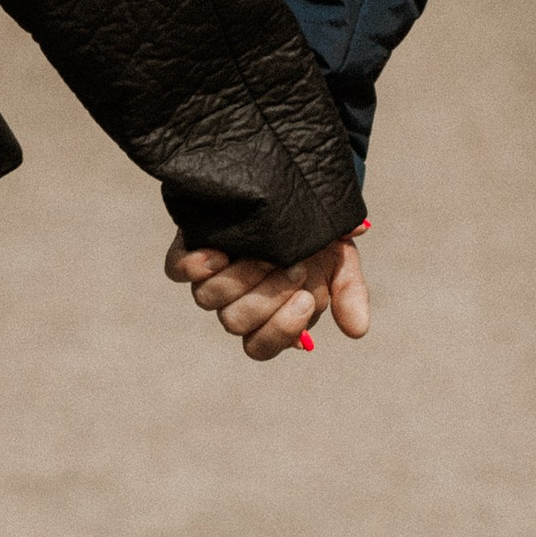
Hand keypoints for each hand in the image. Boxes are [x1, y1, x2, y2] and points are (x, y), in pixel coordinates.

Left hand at [166, 225, 370, 363]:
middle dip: (267, 297)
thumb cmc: (316, 234)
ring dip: (238, 280)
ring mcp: (212, 278)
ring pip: (208, 299)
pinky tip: (217, 254)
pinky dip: (195, 266)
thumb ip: (350, 293)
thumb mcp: (340, 260)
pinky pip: (178, 270)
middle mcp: (237, 301)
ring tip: (266, 253)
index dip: (280, 331)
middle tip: (294, 266)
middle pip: (235, 322)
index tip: (307, 298)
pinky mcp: (191, 250)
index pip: (260, 346)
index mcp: (269, 315)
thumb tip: (357, 330)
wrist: (291, 190)